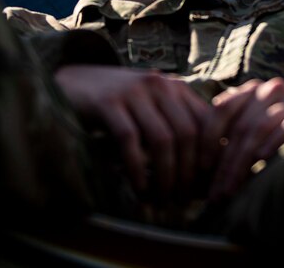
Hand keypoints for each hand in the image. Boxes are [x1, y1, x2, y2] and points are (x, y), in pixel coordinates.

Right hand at [53, 65, 214, 199]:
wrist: (73, 83)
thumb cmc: (118, 105)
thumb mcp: (151, 108)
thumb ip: (174, 127)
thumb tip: (201, 173)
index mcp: (175, 87)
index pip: (206, 121)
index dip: (211, 155)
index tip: (207, 183)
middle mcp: (159, 86)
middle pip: (187, 133)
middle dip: (188, 173)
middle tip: (183, 200)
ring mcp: (133, 92)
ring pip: (162, 140)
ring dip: (165, 176)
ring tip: (162, 200)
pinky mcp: (108, 103)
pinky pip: (130, 142)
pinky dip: (138, 170)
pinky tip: (140, 190)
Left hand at [209, 77, 283, 199]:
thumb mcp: (256, 130)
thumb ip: (233, 136)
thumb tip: (199, 166)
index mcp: (253, 90)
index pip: (222, 109)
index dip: (208, 139)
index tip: (201, 167)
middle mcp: (270, 89)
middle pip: (240, 126)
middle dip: (226, 163)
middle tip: (217, 192)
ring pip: (259, 129)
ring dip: (243, 162)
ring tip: (232, 188)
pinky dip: (274, 144)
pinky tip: (262, 162)